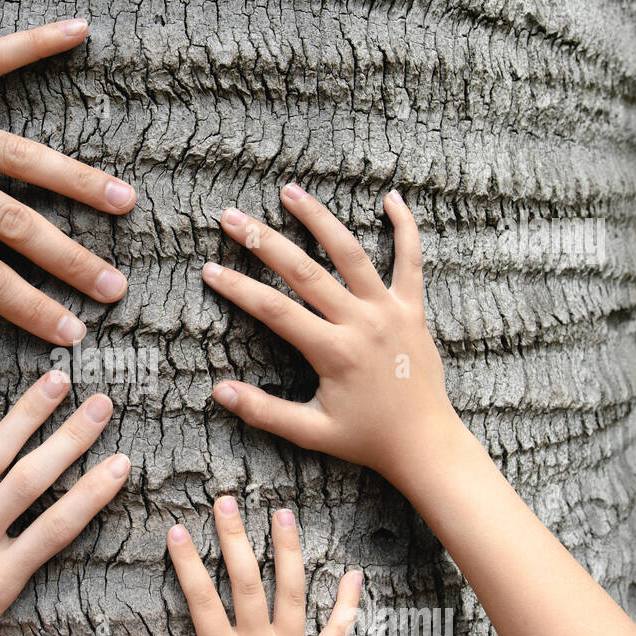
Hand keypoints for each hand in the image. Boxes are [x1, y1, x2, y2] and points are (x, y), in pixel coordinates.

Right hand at [117, 497, 360, 635]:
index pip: (201, 598)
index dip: (187, 562)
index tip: (176, 529)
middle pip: (248, 582)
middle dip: (235, 538)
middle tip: (227, 501)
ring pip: (293, 594)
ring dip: (289, 551)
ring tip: (284, 514)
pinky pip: (338, 633)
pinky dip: (348, 604)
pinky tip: (355, 574)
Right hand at [203, 185, 462, 484]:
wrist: (426, 444)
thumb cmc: (367, 440)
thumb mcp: (311, 433)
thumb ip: (264, 412)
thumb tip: (219, 393)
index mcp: (335, 352)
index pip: (275, 310)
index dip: (238, 288)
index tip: (210, 270)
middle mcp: (362, 323)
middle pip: (305, 271)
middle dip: (264, 241)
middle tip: (232, 217)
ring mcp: (391, 311)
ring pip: (351, 253)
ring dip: (319, 218)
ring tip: (290, 191)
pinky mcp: (414, 309)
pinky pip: (412, 261)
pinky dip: (405, 227)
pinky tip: (393, 197)